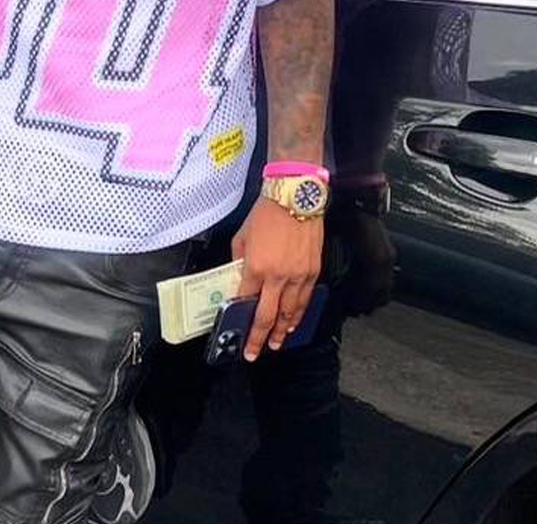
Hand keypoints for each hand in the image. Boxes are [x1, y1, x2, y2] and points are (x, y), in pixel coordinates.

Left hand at [232, 197, 323, 361]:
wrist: (295, 197)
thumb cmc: (265, 213)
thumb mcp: (242, 236)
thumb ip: (239, 260)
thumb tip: (239, 277)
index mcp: (255, 267)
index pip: (246, 301)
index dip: (241, 319)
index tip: (237, 331)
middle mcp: (277, 277)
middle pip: (268, 316)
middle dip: (260, 338)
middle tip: (254, 352)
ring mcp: (298, 276)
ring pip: (290, 313)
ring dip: (282, 332)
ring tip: (276, 343)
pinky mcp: (313, 272)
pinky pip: (305, 300)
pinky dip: (299, 315)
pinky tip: (294, 323)